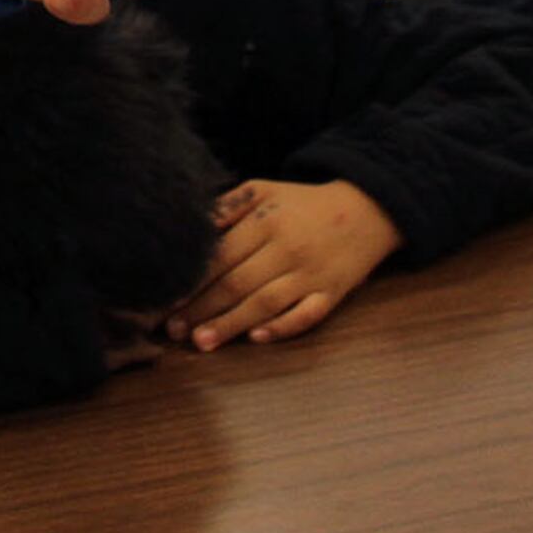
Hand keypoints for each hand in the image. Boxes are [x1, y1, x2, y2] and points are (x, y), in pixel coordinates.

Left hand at [165, 180, 402, 351]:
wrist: (367, 209)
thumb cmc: (302, 203)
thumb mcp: (263, 191)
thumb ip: (226, 208)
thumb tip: (188, 228)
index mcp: (266, 221)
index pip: (220, 256)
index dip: (191, 280)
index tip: (166, 300)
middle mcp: (287, 249)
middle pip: (238, 283)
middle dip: (202, 309)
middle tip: (173, 330)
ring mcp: (312, 274)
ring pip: (266, 303)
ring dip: (231, 325)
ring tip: (201, 342)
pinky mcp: (333, 293)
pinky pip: (308, 315)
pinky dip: (283, 328)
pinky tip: (257, 339)